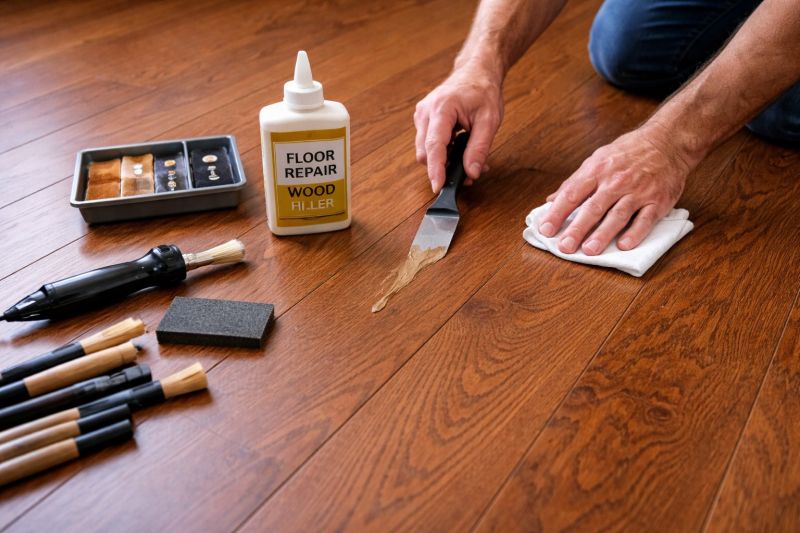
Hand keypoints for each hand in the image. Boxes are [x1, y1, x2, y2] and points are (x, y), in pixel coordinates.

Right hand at [414, 62, 502, 191]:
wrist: (476, 71)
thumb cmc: (483, 90)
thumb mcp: (489, 120)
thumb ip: (479, 148)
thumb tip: (471, 173)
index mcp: (442, 108)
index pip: (434, 145)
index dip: (435, 169)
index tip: (437, 187)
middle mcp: (426, 112)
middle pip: (425, 153)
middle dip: (444, 167)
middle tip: (469, 172)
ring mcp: (422, 115)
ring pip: (425, 151)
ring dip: (445, 160)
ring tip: (467, 156)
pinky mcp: (423, 120)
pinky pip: (428, 144)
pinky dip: (443, 152)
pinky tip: (459, 147)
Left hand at [539, 125, 697, 254]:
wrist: (668, 142)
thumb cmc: (629, 152)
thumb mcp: (598, 159)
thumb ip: (575, 182)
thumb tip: (551, 200)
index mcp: (597, 170)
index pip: (572, 193)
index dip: (557, 213)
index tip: (545, 229)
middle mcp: (616, 181)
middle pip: (593, 208)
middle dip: (577, 229)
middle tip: (564, 247)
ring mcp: (638, 191)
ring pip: (617, 216)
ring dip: (603, 234)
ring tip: (589, 250)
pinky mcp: (657, 200)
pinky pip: (645, 220)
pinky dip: (635, 233)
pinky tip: (623, 246)